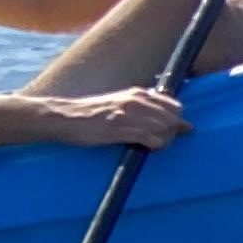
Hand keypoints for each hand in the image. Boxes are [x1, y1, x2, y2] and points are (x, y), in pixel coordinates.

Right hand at [23, 88, 183, 148]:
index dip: (177, 120)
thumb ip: (142, 105)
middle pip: (172, 118)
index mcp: (138, 94)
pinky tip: (150, 148)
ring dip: (165, 140)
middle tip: (164, 141)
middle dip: (174, 132)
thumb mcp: (120, 101)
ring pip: (164, 129)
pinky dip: (155, 145)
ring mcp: (127, 115)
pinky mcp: (118, 129)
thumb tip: (165, 115)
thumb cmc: (93, 112)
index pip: (174, 106)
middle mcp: (135, 101)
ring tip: (156, 146)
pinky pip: (149, 138)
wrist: (65, 117)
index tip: (174, 130)